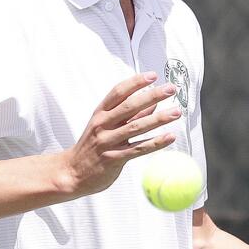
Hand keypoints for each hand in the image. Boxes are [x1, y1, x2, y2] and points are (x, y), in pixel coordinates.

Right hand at [57, 73, 179, 197]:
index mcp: (100, 113)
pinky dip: (156, 142)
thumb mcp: (106, 126)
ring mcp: (108, 142)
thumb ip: (129, 116)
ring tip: (176, 112)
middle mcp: (103, 125)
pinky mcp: (114, 159)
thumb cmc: (91, 147)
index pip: (118, 92)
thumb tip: (152, 103)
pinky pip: (138, 149)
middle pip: (130, 106)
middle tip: (170, 89)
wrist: (72, 173)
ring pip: (136, 127)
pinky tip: (170, 137)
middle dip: (152, 96)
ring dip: (159, 119)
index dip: (136, 83)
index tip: (153, 76)